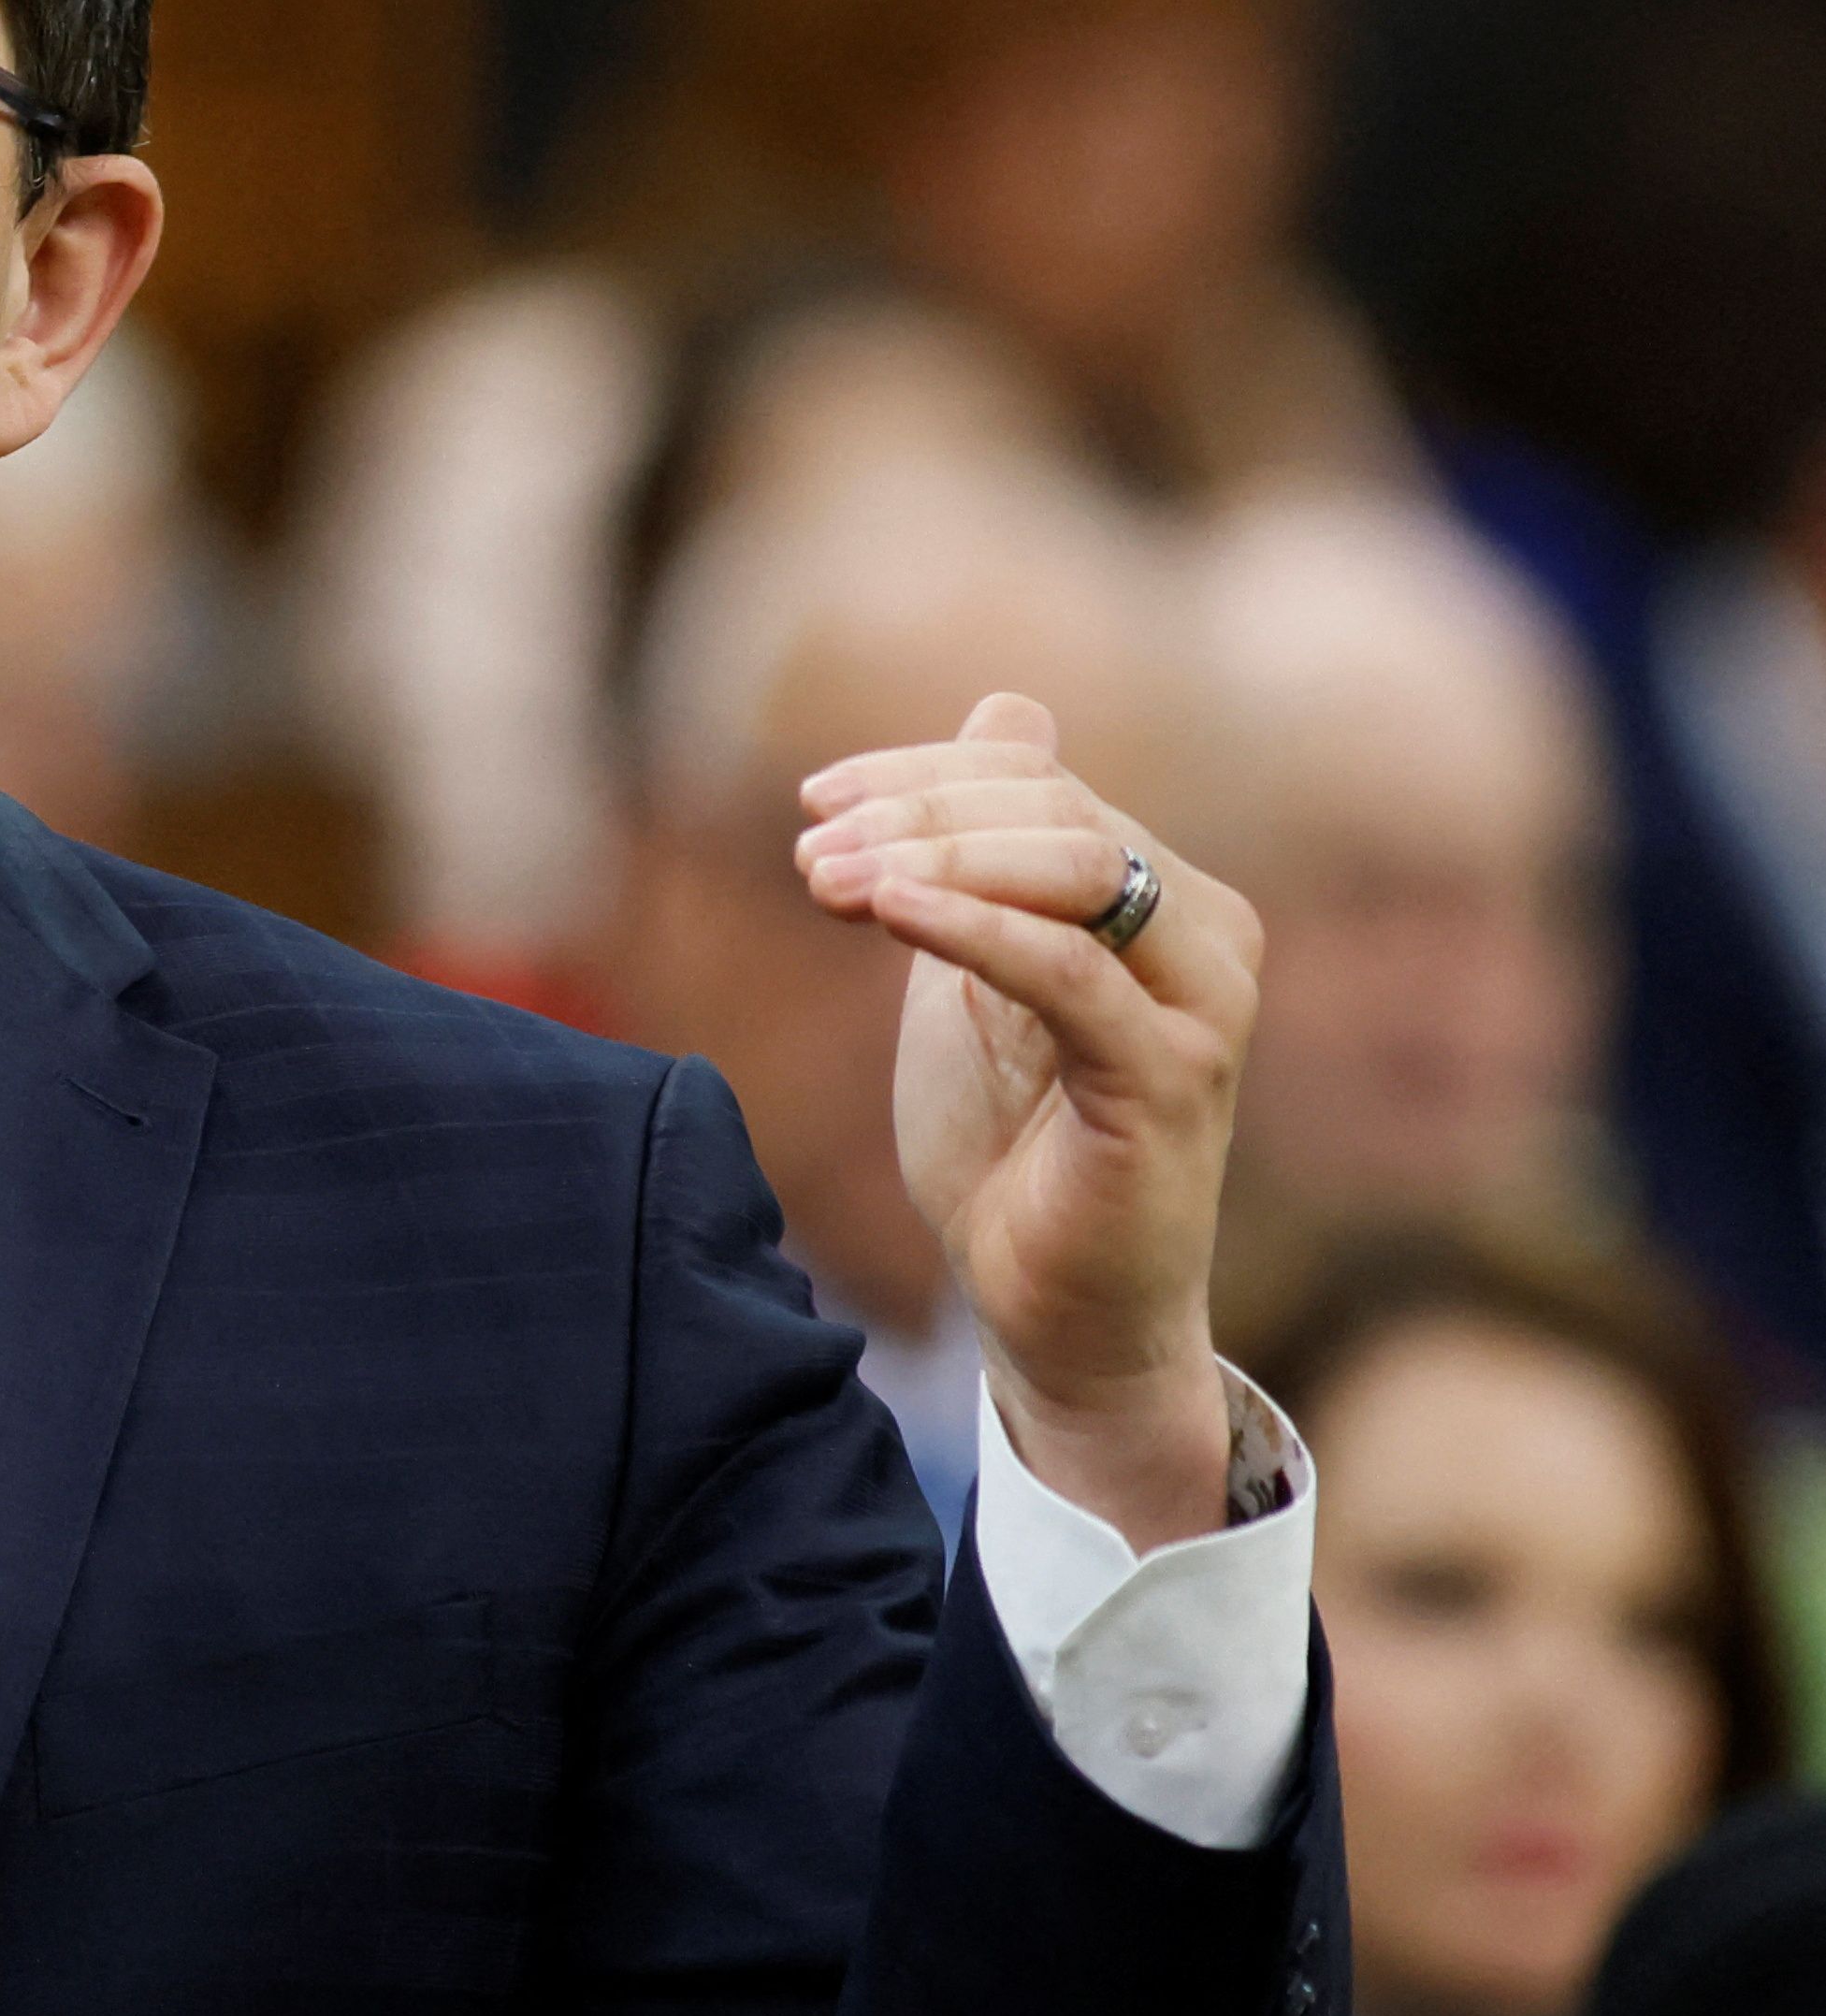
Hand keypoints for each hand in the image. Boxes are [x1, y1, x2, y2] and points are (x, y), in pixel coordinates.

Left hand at [793, 692, 1263, 1545]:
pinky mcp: (1171, 1078)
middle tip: (808, 849)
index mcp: (1163, 896)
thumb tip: (1011, 707)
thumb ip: (984, 856)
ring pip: (1077, 867)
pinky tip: (885, 910)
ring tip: (825, 881)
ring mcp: (1202, 1005)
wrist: (1049, 1308)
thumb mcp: (975, 972)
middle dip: (916, 814)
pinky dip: (971, 926)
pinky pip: (1071, 971)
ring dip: (934, 859)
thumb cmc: (1012, 1144)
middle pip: (1057, 809)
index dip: (921, 773)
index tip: (811, 800)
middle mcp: (1207, 932)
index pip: (1040, 781)